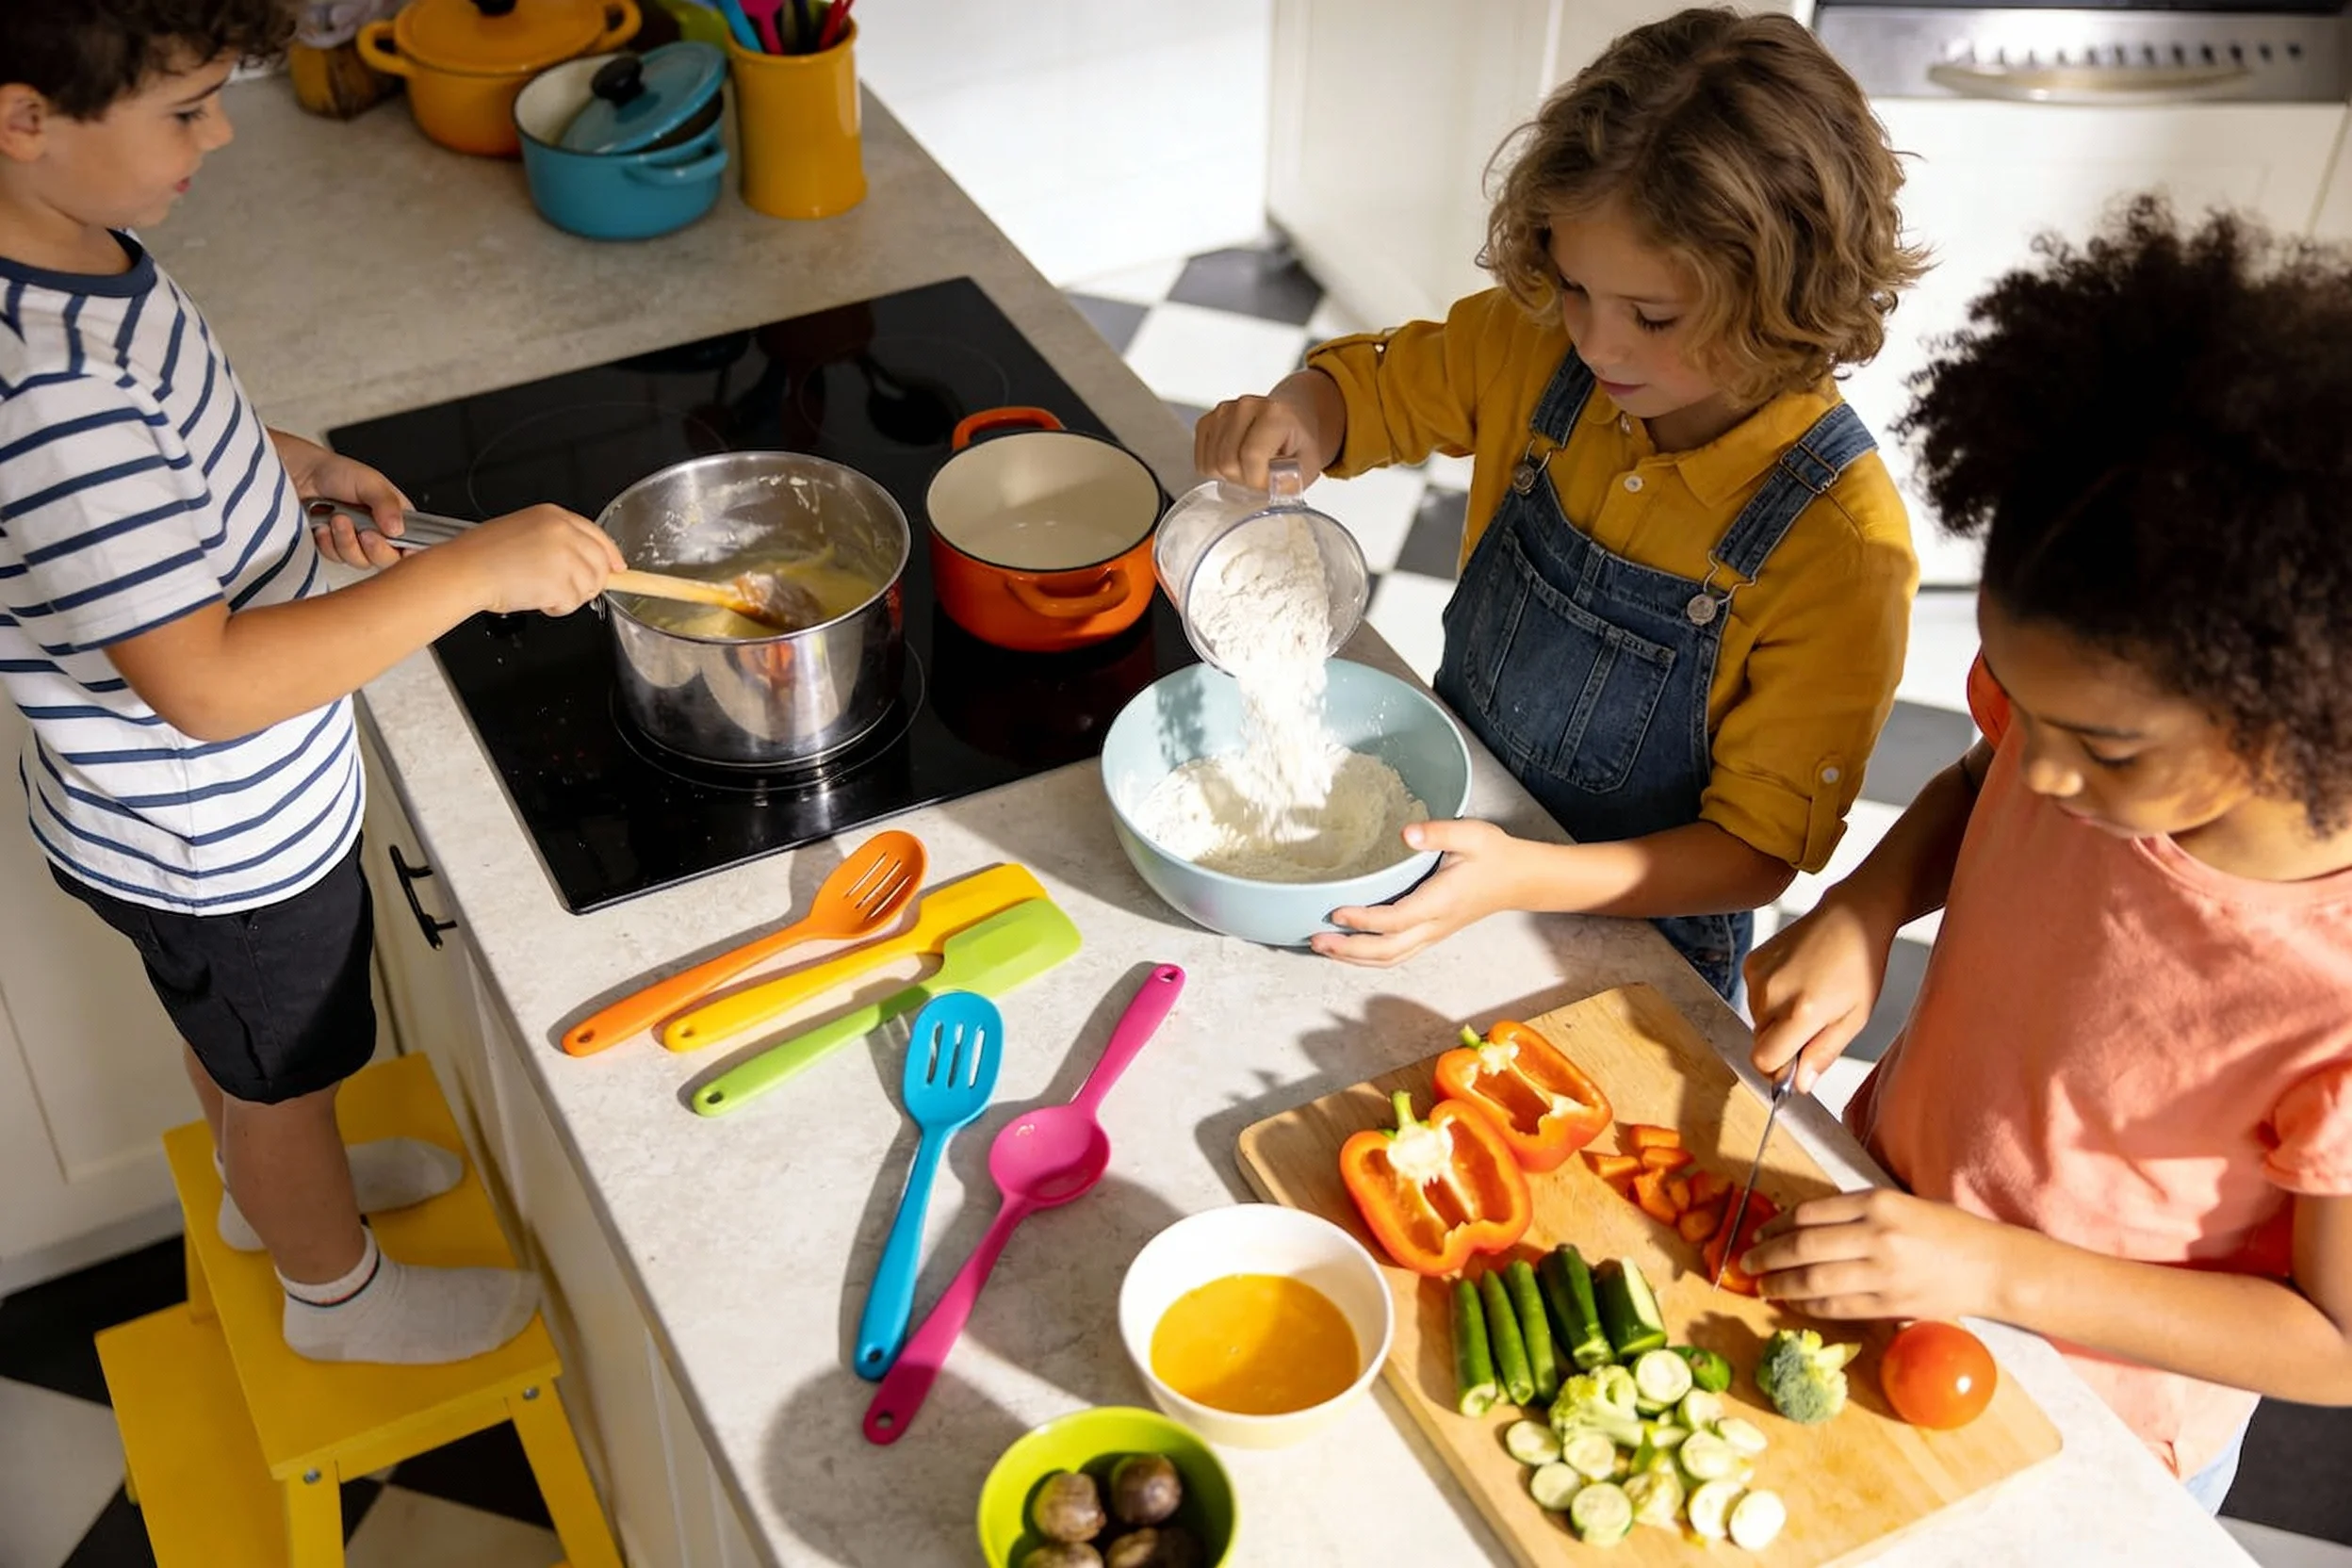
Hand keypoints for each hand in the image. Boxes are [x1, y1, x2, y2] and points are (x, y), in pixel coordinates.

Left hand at [274, 430, 410, 569]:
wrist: (298, 474)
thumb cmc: (336, 473)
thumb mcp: (369, 482)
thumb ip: (386, 504)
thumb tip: (398, 529)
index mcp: (396, 517)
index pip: (414, 544)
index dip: (410, 552)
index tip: (402, 550)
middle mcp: (379, 533)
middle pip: (389, 560)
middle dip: (375, 548)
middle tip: (366, 532)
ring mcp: (356, 543)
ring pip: (361, 561)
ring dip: (347, 541)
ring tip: (337, 518)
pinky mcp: (334, 549)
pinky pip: (336, 558)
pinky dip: (328, 543)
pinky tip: (324, 525)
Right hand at [440, 505, 625, 615]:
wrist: (465, 570)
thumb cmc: (484, 555)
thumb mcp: (525, 531)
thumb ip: (559, 541)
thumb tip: (588, 561)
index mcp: (555, 516)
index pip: (597, 536)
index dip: (609, 556)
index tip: (618, 569)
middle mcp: (564, 533)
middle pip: (600, 565)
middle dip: (587, 583)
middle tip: (561, 589)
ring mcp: (565, 557)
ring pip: (589, 587)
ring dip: (567, 596)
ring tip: (537, 589)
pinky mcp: (561, 581)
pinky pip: (572, 603)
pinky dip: (555, 608)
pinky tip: (534, 597)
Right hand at [1193, 391, 1323, 488]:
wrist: (1294, 419)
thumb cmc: (1299, 442)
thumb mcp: (1308, 466)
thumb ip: (1291, 481)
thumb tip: (1273, 492)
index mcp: (1274, 414)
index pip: (1251, 456)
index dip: (1257, 479)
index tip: (1269, 483)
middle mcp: (1245, 406)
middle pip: (1226, 461)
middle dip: (1242, 480)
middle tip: (1260, 476)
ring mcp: (1223, 411)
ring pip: (1211, 463)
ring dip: (1228, 476)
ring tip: (1249, 468)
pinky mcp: (1208, 420)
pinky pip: (1201, 459)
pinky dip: (1215, 470)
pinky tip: (1234, 463)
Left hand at [1312, 818, 1529, 966]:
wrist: (1520, 879)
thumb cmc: (1495, 855)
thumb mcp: (1472, 834)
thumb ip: (1438, 832)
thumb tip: (1406, 833)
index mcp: (1441, 901)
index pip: (1397, 919)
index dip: (1365, 920)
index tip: (1337, 912)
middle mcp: (1435, 925)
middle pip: (1388, 950)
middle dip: (1350, 949)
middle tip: (1316, 940)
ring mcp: (1433, 934)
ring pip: (1391, 958)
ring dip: (1355, 958)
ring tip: (1324, 949)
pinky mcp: (1432, 934)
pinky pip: (1398, 955)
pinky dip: (1370, 957)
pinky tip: (1350, 950)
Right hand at [1744, 891, 1898, 1093]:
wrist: (1849, 918)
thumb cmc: (1860, 966)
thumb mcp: (1855, 1018)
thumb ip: (1823, 1054)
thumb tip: (1800, 1085)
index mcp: (1802, 1012)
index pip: (1764, 1059)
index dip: (1778, 1070)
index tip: (1794, 1068)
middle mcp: (1772, 994)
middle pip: (1759, 1042)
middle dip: (1781, 1044)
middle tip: (1812, 1026)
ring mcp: (1758, 976)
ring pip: (1757, 1021)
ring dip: (1776, 1021)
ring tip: (1806, 998)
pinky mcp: (1751, 963)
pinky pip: (1753, 997)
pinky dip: (1770, 999)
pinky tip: (1795, 981)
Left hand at [1744, 1188, 2019, 1322]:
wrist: (1993, 1266)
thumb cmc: (1946, 1229)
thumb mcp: (1899, 1203)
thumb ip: (1855, 1212)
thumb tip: (1802, 1224)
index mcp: (1877, 1203)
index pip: (1810, 1213)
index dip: (1777, 1226)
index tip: (1759, 1233)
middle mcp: (1877, 1236)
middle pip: (1804, 1247)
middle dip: (1768, 1256)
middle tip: (1747, 1262)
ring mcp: (1883, 1274)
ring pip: (1815, 1281)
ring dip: (1781, 1285)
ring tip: (1762, 1286)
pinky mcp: (1891, 1305)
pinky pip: (1837, 1307)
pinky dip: (1809, 1307)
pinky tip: (1793, 1304)